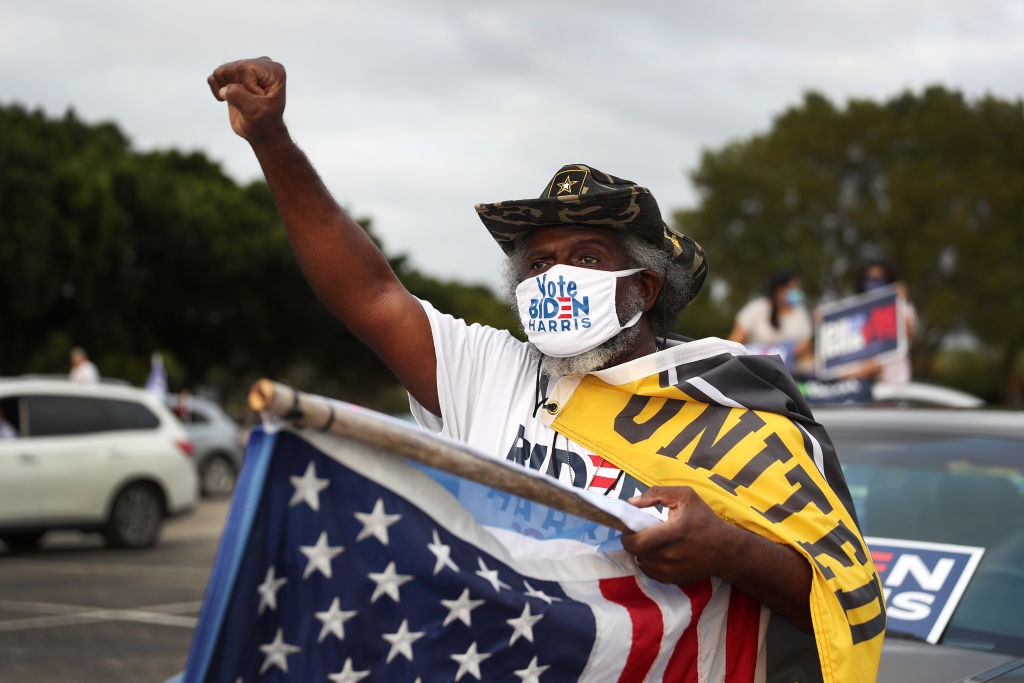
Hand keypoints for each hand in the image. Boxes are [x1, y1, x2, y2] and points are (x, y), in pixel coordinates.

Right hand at [207, 57, 286, 142]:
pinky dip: (217, 89)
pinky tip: (229, 99)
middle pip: (230, 68)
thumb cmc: (264, 122)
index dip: (246, 87)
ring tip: (239, 101)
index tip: (259, 101)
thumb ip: (239, 97)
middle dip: (233, 88)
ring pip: (221, 71)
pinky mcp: (235, 74)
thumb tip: (223, 89)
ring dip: (224, 89)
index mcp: (274, 70)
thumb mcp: (255, 112)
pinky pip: (215, 76)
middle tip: (248, 102)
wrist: (262, 131)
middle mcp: (262, 64)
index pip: (245, 68)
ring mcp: (247, 67)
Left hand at [620, 486, 734, 584]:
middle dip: (632, 540)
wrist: (725, 551)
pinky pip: (648, 570)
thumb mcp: (685, 496)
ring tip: (652, 540)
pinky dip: (648, 560)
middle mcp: (666, 556)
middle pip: (633, 551)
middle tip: (640, 531)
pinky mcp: (669, 580)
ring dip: (640, 550)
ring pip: (639, 561)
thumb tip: (631, 502)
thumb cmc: (704, 520)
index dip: (627, 532)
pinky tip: (658, 551)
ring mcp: (667, 571)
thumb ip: (656, 493)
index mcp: (669, 534)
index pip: (634, 541)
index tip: (632, 524)